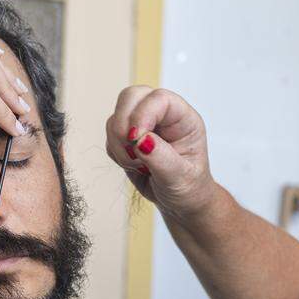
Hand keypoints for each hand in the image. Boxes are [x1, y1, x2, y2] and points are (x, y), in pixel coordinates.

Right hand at [105, 86, 216, 219]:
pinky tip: (134, 166)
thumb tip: (141, 140)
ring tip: (138, 165)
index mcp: (184, 119)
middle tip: (131, 152)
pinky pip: (110, 135)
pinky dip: (115, 151)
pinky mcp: (128, 136)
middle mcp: (163, 116)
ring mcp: (144, 124)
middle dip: (123, 124)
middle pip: (132, 96)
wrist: (180, 202)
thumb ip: (162, 158)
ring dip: (119, 143)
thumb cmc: (189, 188)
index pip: (160, 99)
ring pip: (116, 115)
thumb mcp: (181, 178)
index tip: (136, 140)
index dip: (143, 114)